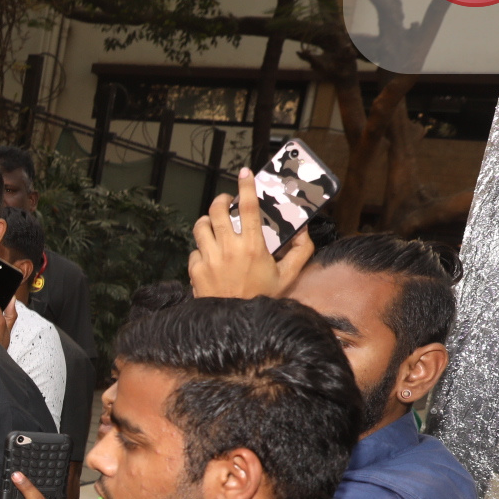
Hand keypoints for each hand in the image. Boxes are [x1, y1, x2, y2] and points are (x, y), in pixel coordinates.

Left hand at [188, 168, 313, 298]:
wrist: (235, 325)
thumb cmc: (262, 299)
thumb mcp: (288, 276)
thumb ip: (301, 251)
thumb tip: (304, 230)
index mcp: (253, 247)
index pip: (249, 207)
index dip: (246, 186)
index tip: (245, 173)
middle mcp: (228, 249)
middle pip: (216, 211)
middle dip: (221, 200)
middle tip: (226, 201)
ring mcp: (208, 260)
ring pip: (200, 226)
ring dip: (207, 221)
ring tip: (214, 224)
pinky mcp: (195, 271)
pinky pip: (194, 250)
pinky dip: (202, 249)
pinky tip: (210, 255)